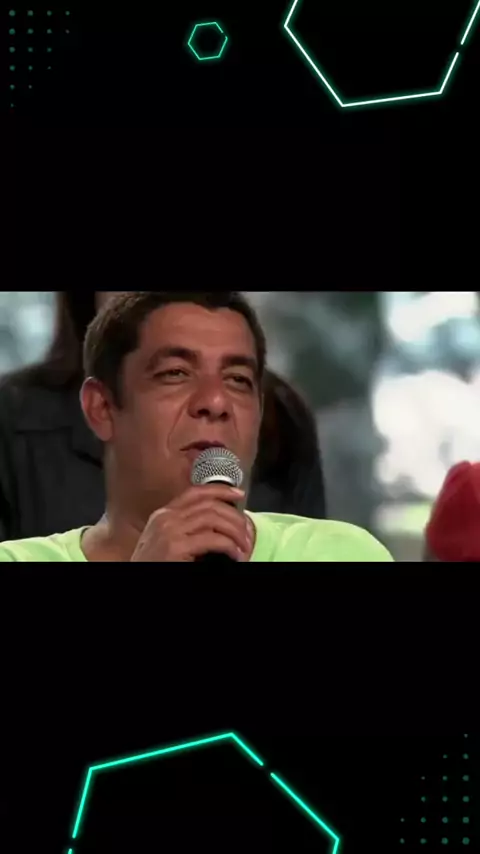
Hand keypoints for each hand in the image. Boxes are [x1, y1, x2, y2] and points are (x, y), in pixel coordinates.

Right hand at [130, 484, 252, 561]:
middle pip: (209, 505)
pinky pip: (213, 540)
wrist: (135, 581)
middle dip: (234, 516)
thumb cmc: (153, 564)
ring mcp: (169, 531)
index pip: (195, 492)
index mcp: (163, 514)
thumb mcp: (166, 540)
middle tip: (248, 531)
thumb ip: (185, 528)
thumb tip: (218, 524)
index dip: (220, 490)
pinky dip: (229, 546)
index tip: (238, 494)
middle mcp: (165, 518)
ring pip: (214, 518)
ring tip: (244, 546)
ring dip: (235, 532)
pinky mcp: (175, 547)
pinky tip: (235, 556)